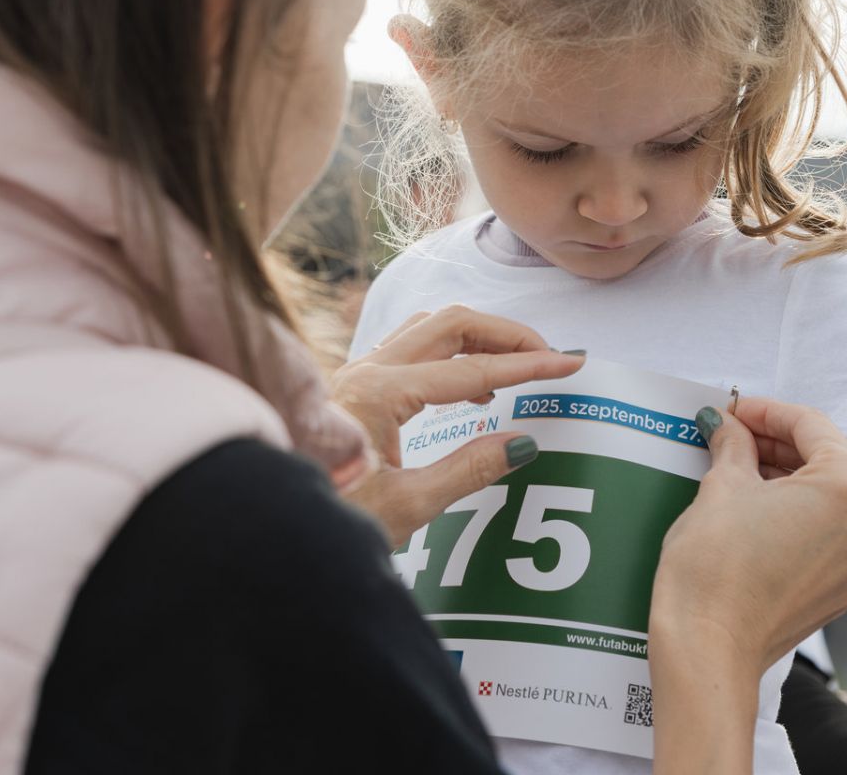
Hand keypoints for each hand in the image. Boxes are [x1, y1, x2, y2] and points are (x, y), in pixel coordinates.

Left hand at [330, 306, 584, 546]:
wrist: (276, 522)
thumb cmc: (332, 517)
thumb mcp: (408, 506)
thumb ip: (468, 471)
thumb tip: (523, 443)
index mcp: (380, 393)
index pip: (470, 369)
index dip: (527, 365)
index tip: (571, 362)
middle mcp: (365, 371)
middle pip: (449, 324)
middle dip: (504, 334)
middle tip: (548, 356)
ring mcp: (354, 374)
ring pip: (426, 329)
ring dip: (475, 338)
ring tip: (512, 372)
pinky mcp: (351, 387)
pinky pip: (407, 347)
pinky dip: (447, 352)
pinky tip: (466, 388)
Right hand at [652, 398, 846, 675]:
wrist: (711, 643)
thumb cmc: (717, 566)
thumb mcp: (722, 486)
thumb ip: (735, 445)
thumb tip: (730, 426)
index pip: (811, 426)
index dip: (766, 412)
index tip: (734, 410)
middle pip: (827, 460)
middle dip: (778, 445)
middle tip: (732, 435)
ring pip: (830, 497)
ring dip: (788, 478)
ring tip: (738, 468)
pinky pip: (831, 531)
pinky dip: (799, 513)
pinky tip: (757, 506)